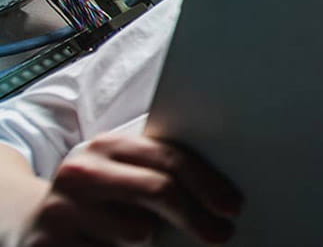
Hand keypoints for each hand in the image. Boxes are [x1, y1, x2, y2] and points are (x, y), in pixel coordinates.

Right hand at [16, 132, 240, 245]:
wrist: (30, 220)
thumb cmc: (97, 198)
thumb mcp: (124, 175)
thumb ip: (159, 175)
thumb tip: (219, 199)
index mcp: (108, 145)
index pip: (170, 159)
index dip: (208, 184)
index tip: (232, 207)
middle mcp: (81, 171)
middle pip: (159, 191)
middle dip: (196, 216)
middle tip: (222, 234)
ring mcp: (60, 209)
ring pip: (137, 232)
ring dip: (145, 240)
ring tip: (127, 233)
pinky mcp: (47, 245)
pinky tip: (106, 245)